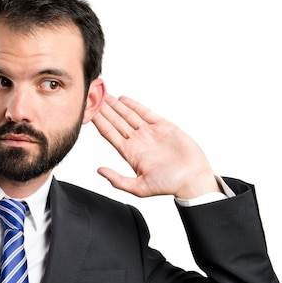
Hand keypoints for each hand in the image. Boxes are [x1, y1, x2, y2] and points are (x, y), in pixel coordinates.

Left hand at [91, 94, 219, 198]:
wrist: (192, 178)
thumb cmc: (169, 185)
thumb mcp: (139, 187)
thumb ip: (118, 180)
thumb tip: (99, 171)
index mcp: (130, 154)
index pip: (109, 134)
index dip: (99, 122)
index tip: (88, 112)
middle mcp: (137, 141)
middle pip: (116, 122)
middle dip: (104, 110)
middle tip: (93, 97)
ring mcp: (149, 133)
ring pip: (128, 115)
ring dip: (116, 105)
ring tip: (105, 95)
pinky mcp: (163, 126)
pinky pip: (146, 113)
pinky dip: (134, 105)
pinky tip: (124, 99)